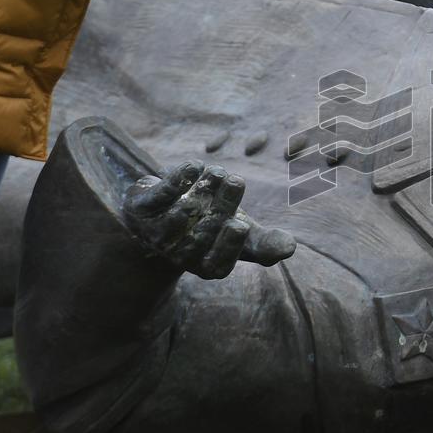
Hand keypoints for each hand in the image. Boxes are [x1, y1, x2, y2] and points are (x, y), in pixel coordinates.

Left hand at [123, 160, 296, 278]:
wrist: (164, 212)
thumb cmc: (211, 224)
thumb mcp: (242, 235)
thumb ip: (265, 243)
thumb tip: (291, 247)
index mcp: (205, 266)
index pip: (217, 264)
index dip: (227, 245)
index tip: (240, 224)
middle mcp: (179, 255)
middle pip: (202, 233)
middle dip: (222, 204)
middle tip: (237, 180)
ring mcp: (157, 233)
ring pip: (181, 213)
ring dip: (203, 189)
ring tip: (218, 172)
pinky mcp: (141, 209)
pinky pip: (160, 195)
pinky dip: (178, 179)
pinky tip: (196, 166)